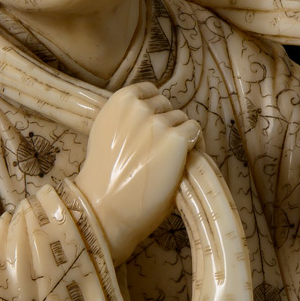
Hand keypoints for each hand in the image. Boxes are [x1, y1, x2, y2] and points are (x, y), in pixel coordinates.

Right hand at [75, 82, 199, 264]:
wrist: (104, 208)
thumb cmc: (103, 182)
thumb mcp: (107, 138)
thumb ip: (125, 122)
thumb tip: (151, 119)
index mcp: (117, 103)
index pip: (147, 92)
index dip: (154, 110)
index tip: (153, 127)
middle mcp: (138, 107)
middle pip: (166, 106)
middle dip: (166, 124)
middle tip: (162, 150)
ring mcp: (158, 122)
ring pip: (182, 119)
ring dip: (181, 135)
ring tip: (174, 159)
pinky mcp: (176, 139)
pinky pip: (195, 131)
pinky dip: (195, 144)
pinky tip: (188, 159)